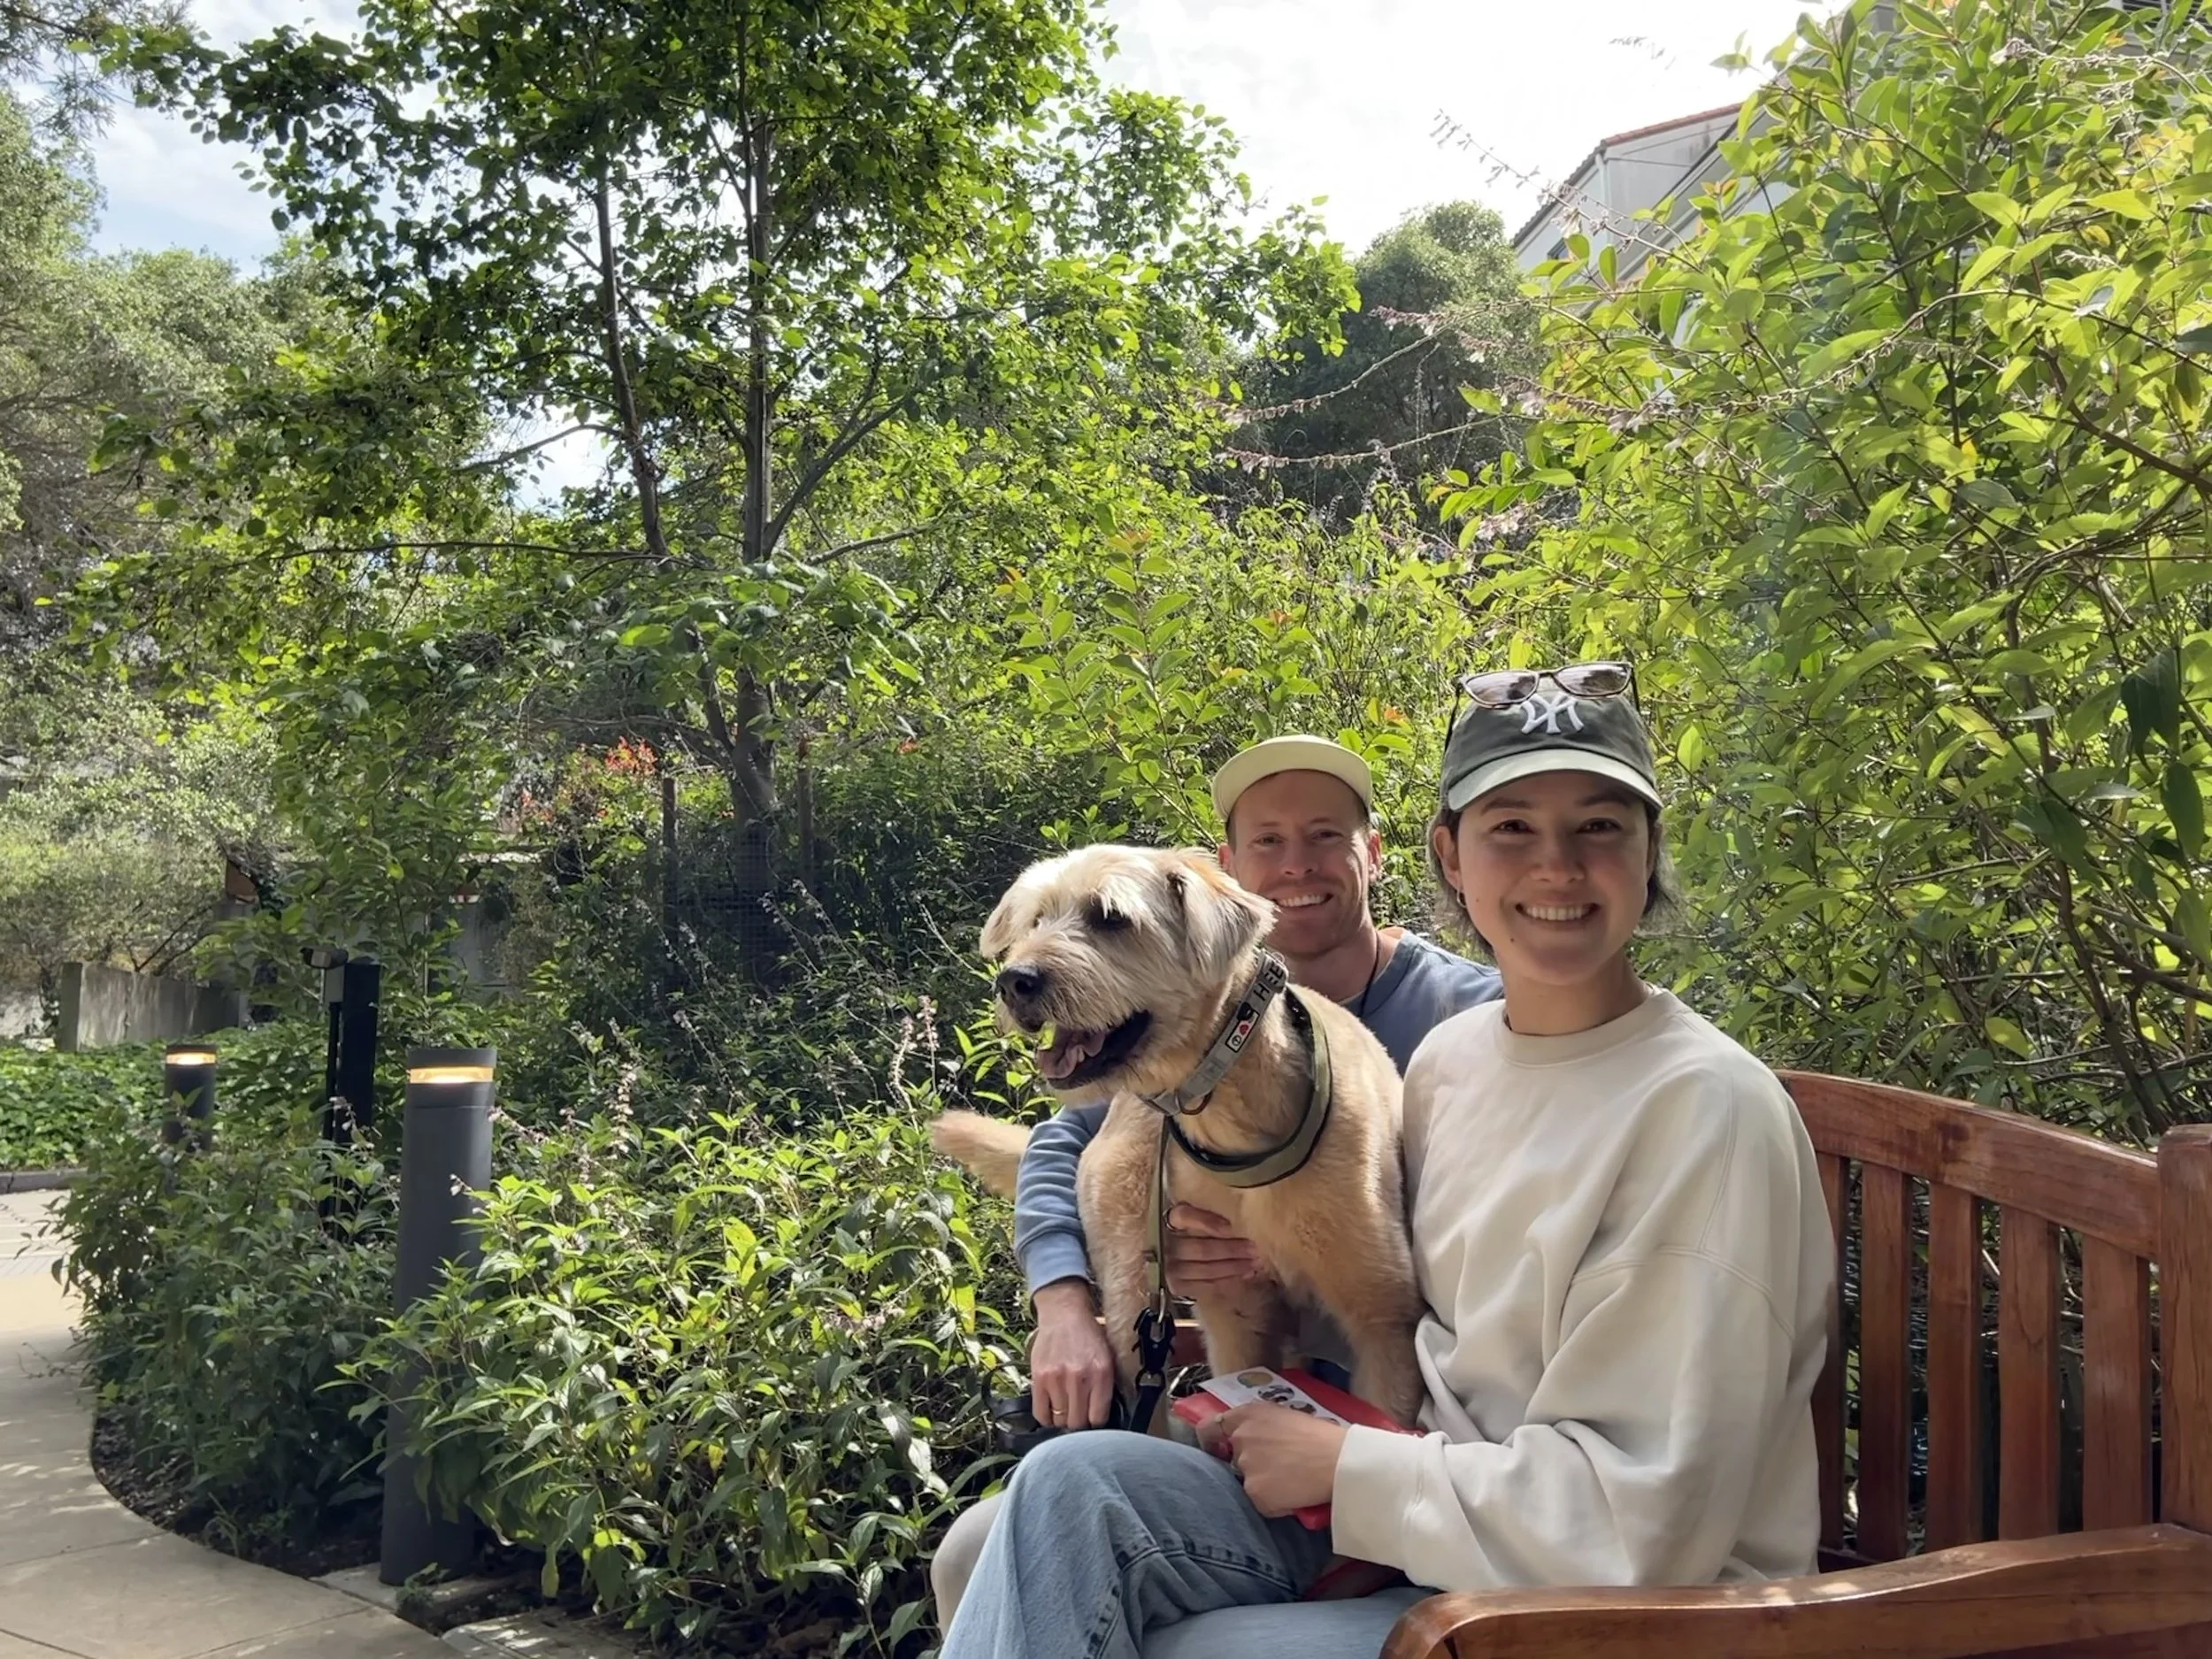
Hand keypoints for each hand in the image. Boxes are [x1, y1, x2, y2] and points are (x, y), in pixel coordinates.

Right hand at [1029, 1279, 1116, 1427]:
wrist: (1063, 1314)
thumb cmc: (1088, 1336)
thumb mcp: (1107, 1358)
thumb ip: (1106, 1387)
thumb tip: (1101, 1417)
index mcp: (1101, 1373)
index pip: (1098, 1418)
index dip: (1096, 1423)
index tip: (1094, 1420)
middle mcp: (1079, 1378)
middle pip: (1078, 1423)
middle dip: (1080, 1423)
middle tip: (1080, 1415)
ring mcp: (1057, 1379)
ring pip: (1059, 1420)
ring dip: (1063, 1418)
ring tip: (1066, 1408)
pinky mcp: (1038, 1378)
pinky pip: (1040, 1413)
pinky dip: (1046, 1417)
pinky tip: (1052, 1410)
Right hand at [1163, 1203, 1265, 1294]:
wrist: (1176, 1260)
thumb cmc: (1195, 1233)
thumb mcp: (1198, 1217)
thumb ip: (1210, 1216)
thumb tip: (1237, 1221)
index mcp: (1170, 1220)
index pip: (1184, 1216)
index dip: (1206, 1221)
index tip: (1230, 1227)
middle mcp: (1166, 1244)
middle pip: (1200, 1248)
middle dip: (1231, 1250)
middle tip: (1253, 1248)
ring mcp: (1169, 1268)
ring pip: (1205, 1269)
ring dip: (1233, 1267)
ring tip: (1253, 1263)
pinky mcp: (1177, 1286)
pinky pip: (1206, 1286)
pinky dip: (1227, 1281)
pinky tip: (1244, 1275)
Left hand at [1196, 1401, 1346, 1517]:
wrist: (1340, 1460)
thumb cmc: (1323, 1436)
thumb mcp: (1286, 1416)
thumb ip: (1261, 1426)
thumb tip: (1255, 1441)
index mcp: (1248, 1414)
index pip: (1210, 1427)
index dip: (1213, 1441)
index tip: (1219, 1450)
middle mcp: (1241, 1437)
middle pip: (1233, 1458)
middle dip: (1250, 1465)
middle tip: (1276, 1469)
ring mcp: (1246, 1466)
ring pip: (1248, 1482)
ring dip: (1264, 1484)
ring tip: (1292, 1481)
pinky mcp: (1255, 1492)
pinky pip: (1261, 1503)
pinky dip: (1275, 1504)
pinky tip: (1295, 1495)